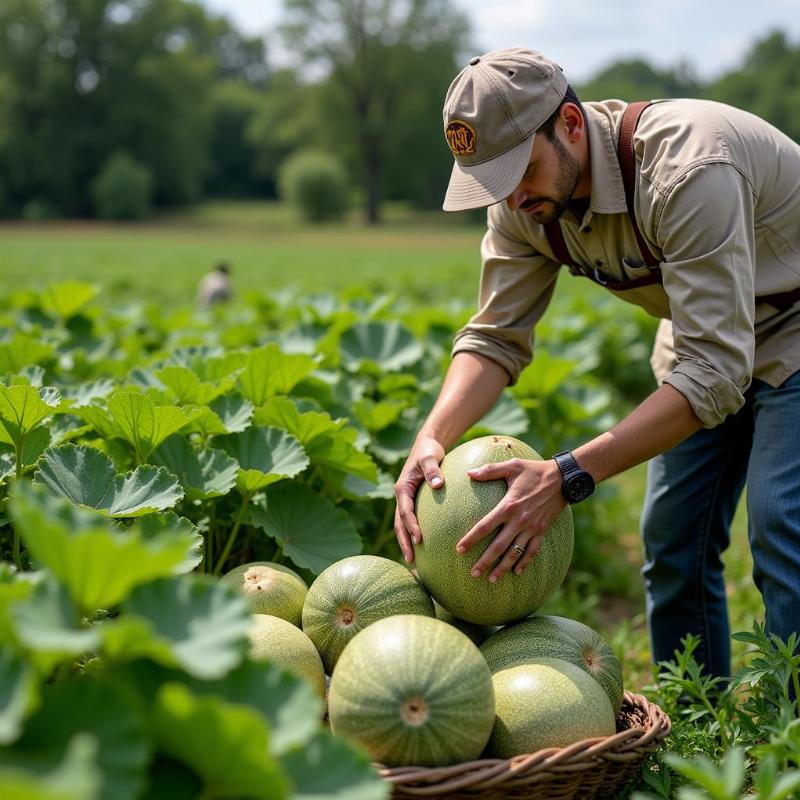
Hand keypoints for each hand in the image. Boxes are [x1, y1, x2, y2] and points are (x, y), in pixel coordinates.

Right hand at [394, 436, 445, 562]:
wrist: (426, 445)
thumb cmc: (429, 450)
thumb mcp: (430, 456)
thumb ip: (433, 470)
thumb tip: (437, 485)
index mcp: (403, 488)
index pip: (405, 512)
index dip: (410, 526)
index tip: (419, 540)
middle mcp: (401, 497)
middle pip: (399, 524)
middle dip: (404, 542)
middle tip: (411, 560)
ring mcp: (406, 501)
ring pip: (402, 525)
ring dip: (406, 542)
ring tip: (413, 561)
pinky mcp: (413, 502)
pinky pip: (411, 521)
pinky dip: (413, 534)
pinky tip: (424, 547)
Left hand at [457, 458, 565, 581]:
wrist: (563, 478)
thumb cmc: (534, 471)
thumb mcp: (512, 466)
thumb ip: (489, 470)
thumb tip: (468, 473)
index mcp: (509, 506)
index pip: (485, 526)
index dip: (471, 539)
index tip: (459, 550)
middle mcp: (520, 521)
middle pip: (498, 546)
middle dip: (485, 562)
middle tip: (473, 574)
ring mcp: (532, 528)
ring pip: (515, 553)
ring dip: (503, 567)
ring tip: (491, 579)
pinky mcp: (542, 531)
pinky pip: (533, 551)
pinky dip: (524, 562)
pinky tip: (516, 572)